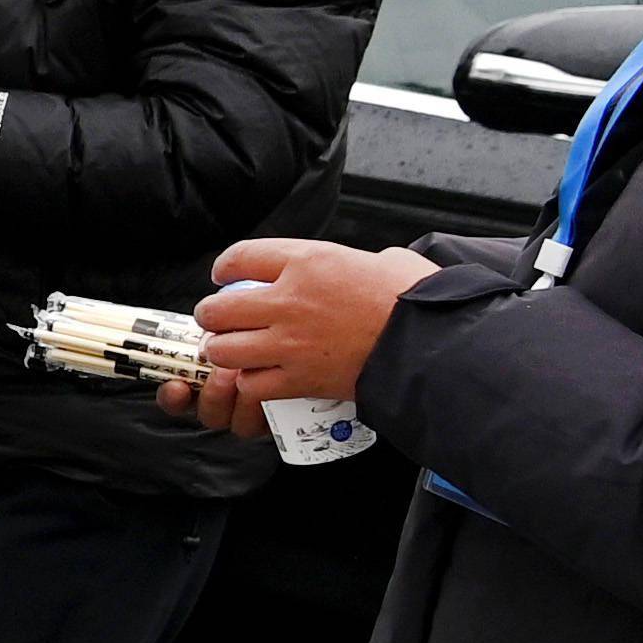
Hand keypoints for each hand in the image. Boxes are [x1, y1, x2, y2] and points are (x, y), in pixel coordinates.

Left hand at [168, 239, 439, 435]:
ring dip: (222, 351)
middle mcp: (290, 300)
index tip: (223, 275)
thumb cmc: (416, 299)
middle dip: (211, 315)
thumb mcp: (385, 259)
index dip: (224, 267)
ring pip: (225, 349)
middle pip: (219, 307)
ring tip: (230, 351)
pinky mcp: (300, 379)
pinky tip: (258, 379)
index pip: (241, 257)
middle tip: (217, 319)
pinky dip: (250, 384)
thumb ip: (356, 262)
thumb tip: (362, 265)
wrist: (432, 344)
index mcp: (309, 261)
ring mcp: (291, 343)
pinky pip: (252, 385)